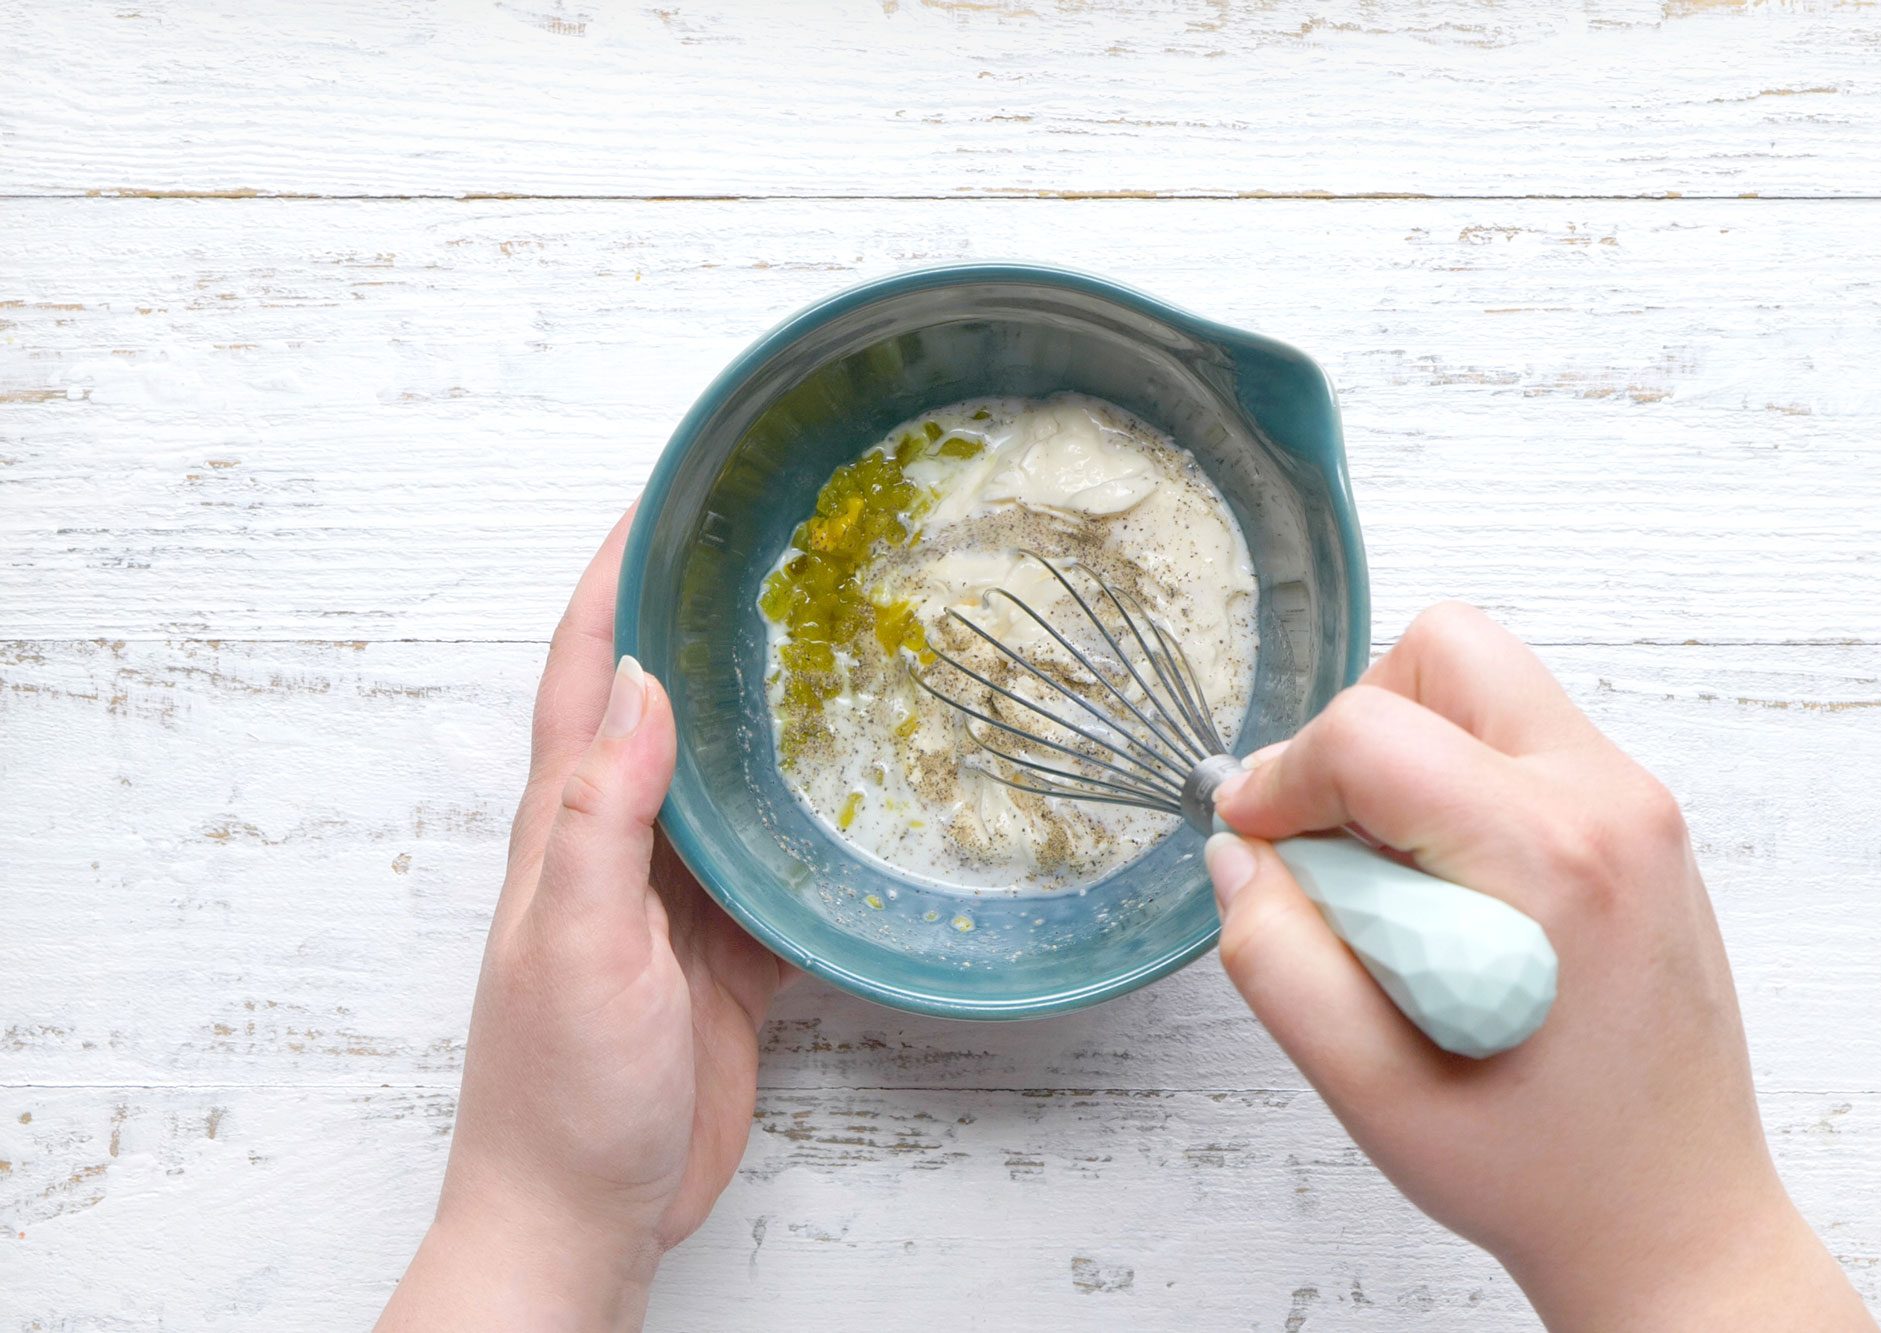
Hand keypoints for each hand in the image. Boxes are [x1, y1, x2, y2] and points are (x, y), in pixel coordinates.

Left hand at [379, 508, 792, 1332]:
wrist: (583, 1219)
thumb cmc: (560, 1096)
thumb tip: (643, 686)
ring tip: (840, 639)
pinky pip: (778, 860)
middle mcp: (619, 843)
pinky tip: (868, 790)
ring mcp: (676, 897)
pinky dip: (818, 816)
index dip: (618, 577)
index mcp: (565, 826)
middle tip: (776, 545)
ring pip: (728, 774)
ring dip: (769, 707)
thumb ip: (601, 821)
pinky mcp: (728, 951)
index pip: (588, 670)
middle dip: (704, 615)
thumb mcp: (577, 950)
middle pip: (663, 701)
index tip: (668, 495)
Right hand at [1206, 603, 1872, 1330]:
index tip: (1259, 845)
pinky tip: (1448, 895)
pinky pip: (1521, 739)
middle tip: (1335, 843)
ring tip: (1393, 879)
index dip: (1283, 780)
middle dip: (1357, 729)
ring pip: (1483, 682)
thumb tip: (1238, 856)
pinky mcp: (1640, 823)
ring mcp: (1639, 806)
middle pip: (1444, 651)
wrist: (1675, 1220)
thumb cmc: (1546, 1169)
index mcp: (1550, 860)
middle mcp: (1611, 804)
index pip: (1371, 730)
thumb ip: (1277, 961)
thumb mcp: (1372, 1093)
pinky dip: (1457, 783)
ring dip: (1408, 755)